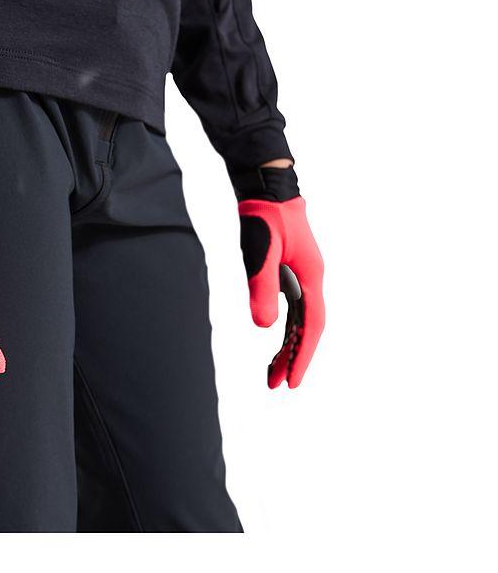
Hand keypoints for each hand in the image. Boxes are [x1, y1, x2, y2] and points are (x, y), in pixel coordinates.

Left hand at [236, 165, 324, 388]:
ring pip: (298, 320)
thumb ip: (261, 287)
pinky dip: (284, 327)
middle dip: (293, 357)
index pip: (311, 327)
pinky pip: (291, 308)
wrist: (266, 187)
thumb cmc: (265, 217)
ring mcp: (302, 275)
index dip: (303, 356)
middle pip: (306, 328)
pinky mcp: (290, 270)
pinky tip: (275, 337)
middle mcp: (311, 279)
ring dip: (288, 345)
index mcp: (311, 278)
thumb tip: (264, 326)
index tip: (291, 381)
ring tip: (271, 371)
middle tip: (277, 385)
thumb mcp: (261, 253)